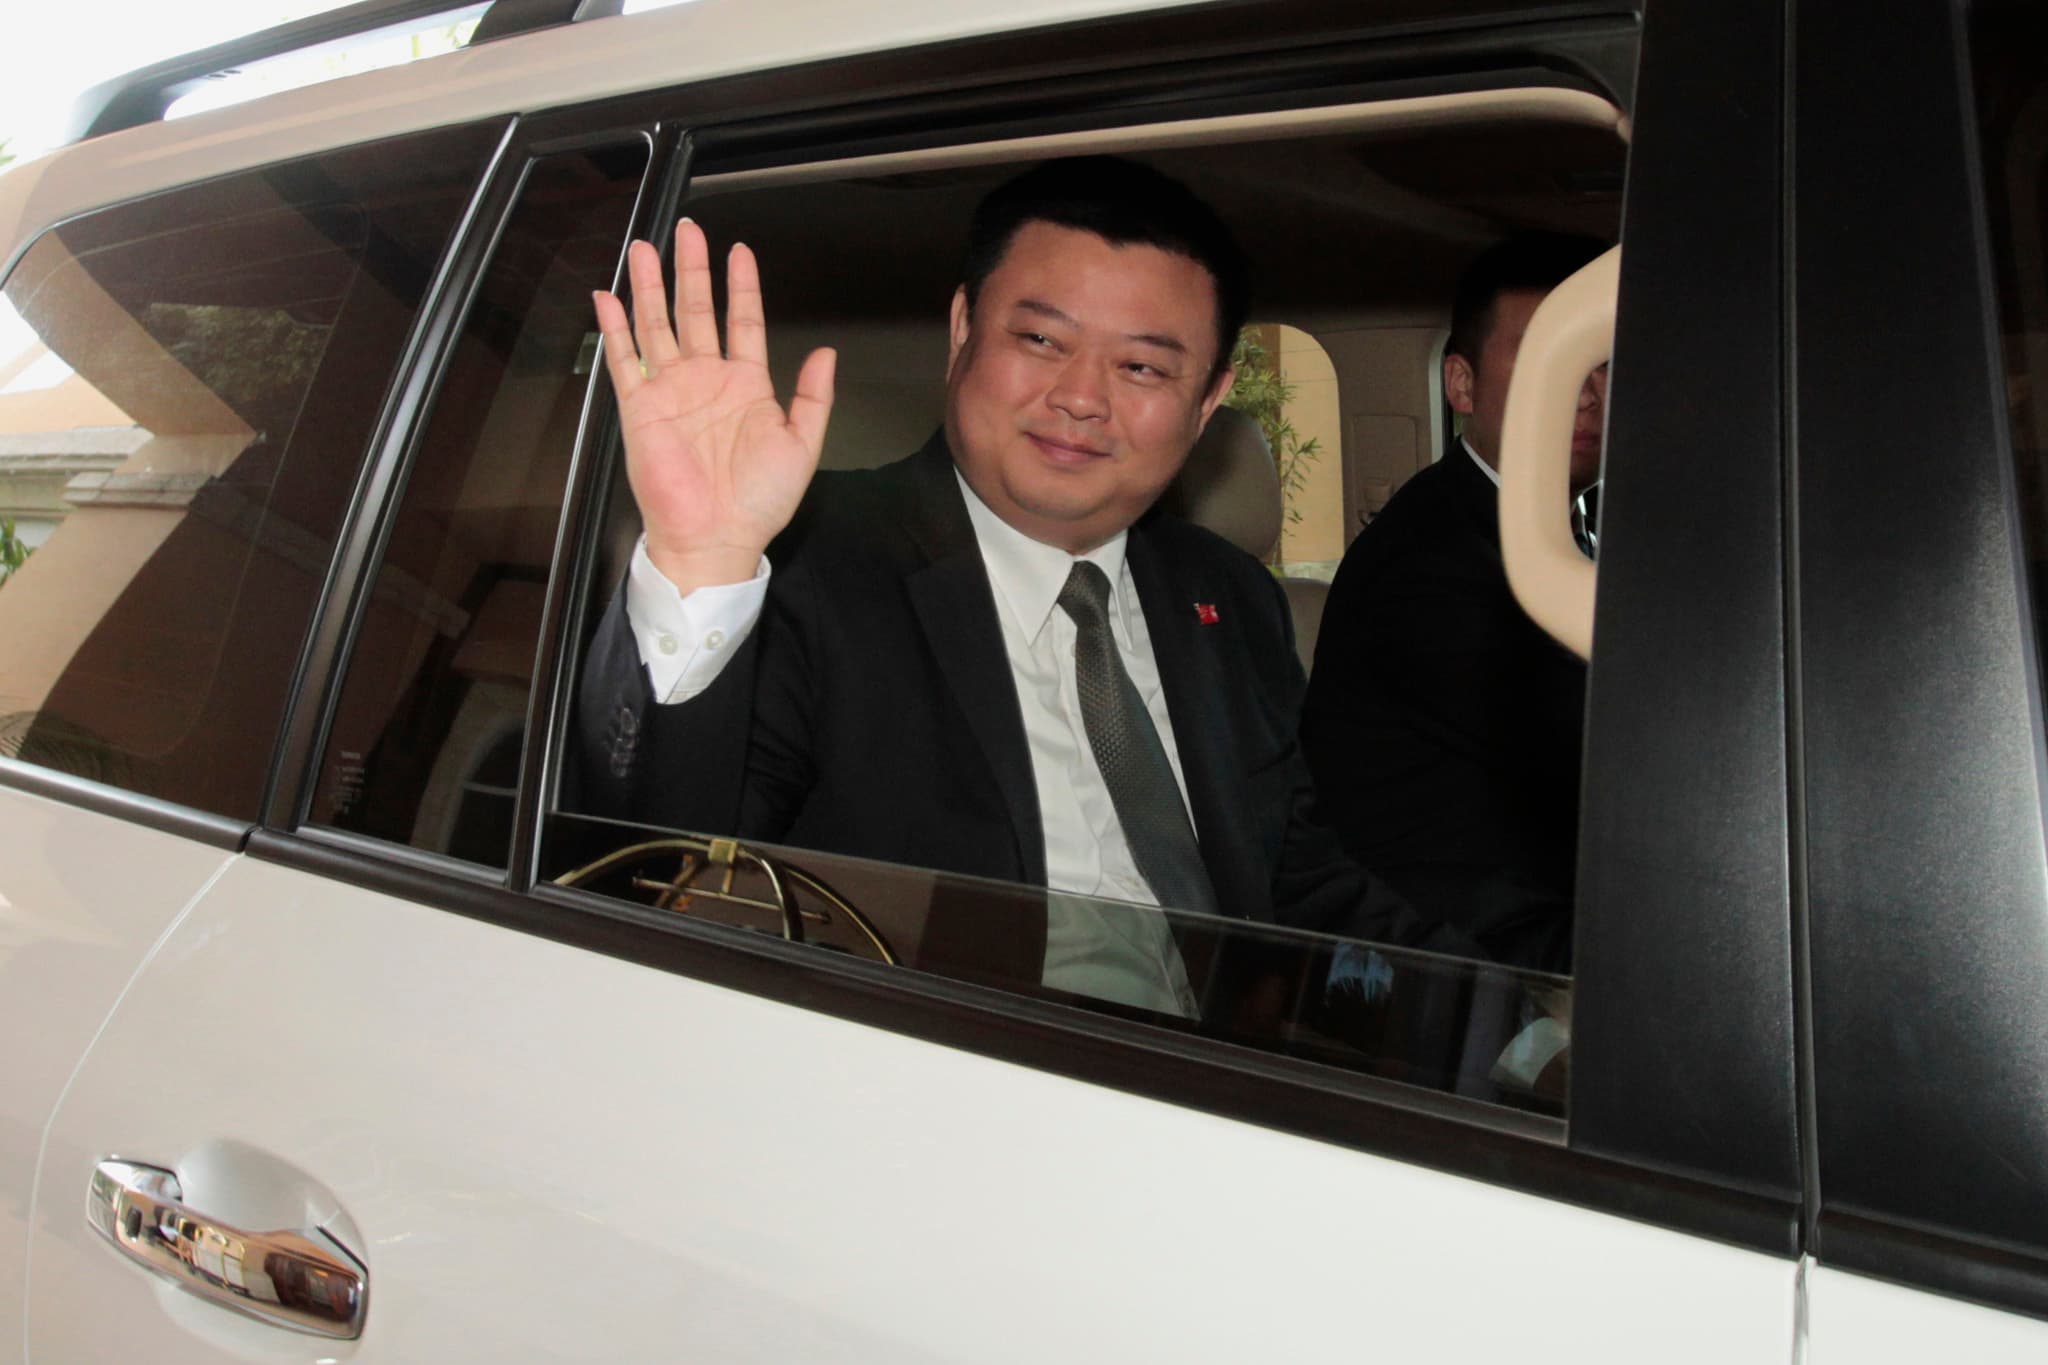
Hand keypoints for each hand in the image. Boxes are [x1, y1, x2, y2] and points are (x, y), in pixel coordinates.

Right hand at [593, 218, 834, 592]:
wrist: (715, 538)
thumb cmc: (760, 501)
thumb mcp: (802, 445)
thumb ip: (813, 398)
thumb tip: (827, 352)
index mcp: (746, 385)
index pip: (743, 322)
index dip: (741, 286)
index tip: (740, 250)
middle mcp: (706, 380)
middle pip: (696, 311)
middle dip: (691, 270)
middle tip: (687, 230)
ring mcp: (671, 391)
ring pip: (658, 325)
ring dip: (650, 287)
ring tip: (644, 247)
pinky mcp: (639, 408)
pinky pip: (624, 360)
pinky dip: (615, 329)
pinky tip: (607, 297)